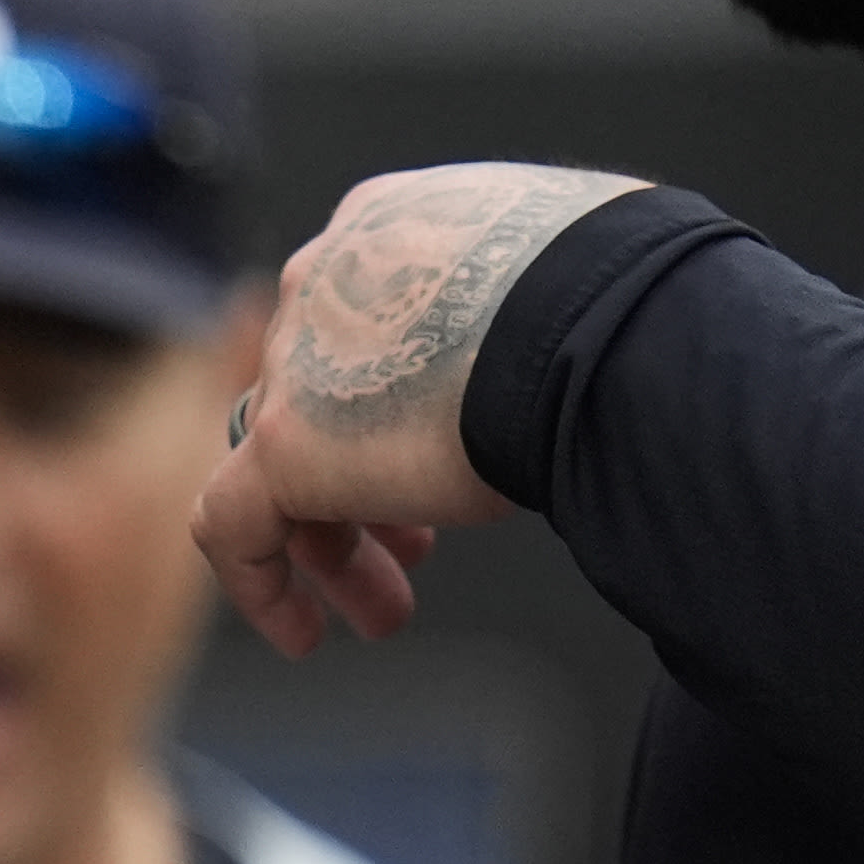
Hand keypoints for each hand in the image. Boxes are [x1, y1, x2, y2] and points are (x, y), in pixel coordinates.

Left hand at [189, 162, 639, 652]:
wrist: (607, 323)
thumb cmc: (631, 302)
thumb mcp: (574, 286)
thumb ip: (535, 316)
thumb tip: (580, 359)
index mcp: (393, 227)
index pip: (364, 328)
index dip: (395, 408)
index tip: (441, 464)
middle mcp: (328, 280)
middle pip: (320, 399)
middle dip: (369, 485)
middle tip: (417, 552)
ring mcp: (294, 359)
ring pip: (279, 464)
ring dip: (335, 545)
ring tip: (387, 614)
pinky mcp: (279, 441)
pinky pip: (232, 525)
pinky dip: (262, 583)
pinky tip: (308, 636)